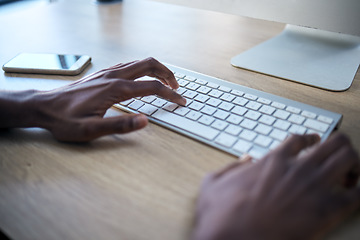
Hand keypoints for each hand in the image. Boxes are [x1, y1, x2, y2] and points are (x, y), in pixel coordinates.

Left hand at [1, 58, 184, 141]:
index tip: (180, 101)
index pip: (152, 87)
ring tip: (165, 81)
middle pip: (149, 65)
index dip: (170, 94)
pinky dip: (143, 69)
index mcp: (115, 89)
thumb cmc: (65, 120)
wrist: (44, 107)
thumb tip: (144, 121)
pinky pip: (129, 65)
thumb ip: (120, 126)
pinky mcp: (102, 75)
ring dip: (156, 69)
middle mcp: (113, 76)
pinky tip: (142, 79)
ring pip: (139, 62)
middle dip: (167, 74)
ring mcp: (107, 73)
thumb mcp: (91, 130)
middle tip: (176, 87)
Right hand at [192, 133, 359, 239]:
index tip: (313, 142)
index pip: (299, 138)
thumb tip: (246, 159)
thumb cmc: (222, 216)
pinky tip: (355, 191)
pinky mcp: (326, 211)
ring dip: (352, 162)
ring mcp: (314, 188)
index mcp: (272, 161)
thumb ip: (231, 167)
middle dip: (338, 145)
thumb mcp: (212, 184)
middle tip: (337, 153)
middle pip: (332, 143)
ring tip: (349, 172)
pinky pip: (357, 194)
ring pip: (348, 159)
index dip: (309, 138)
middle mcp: (297, 169)